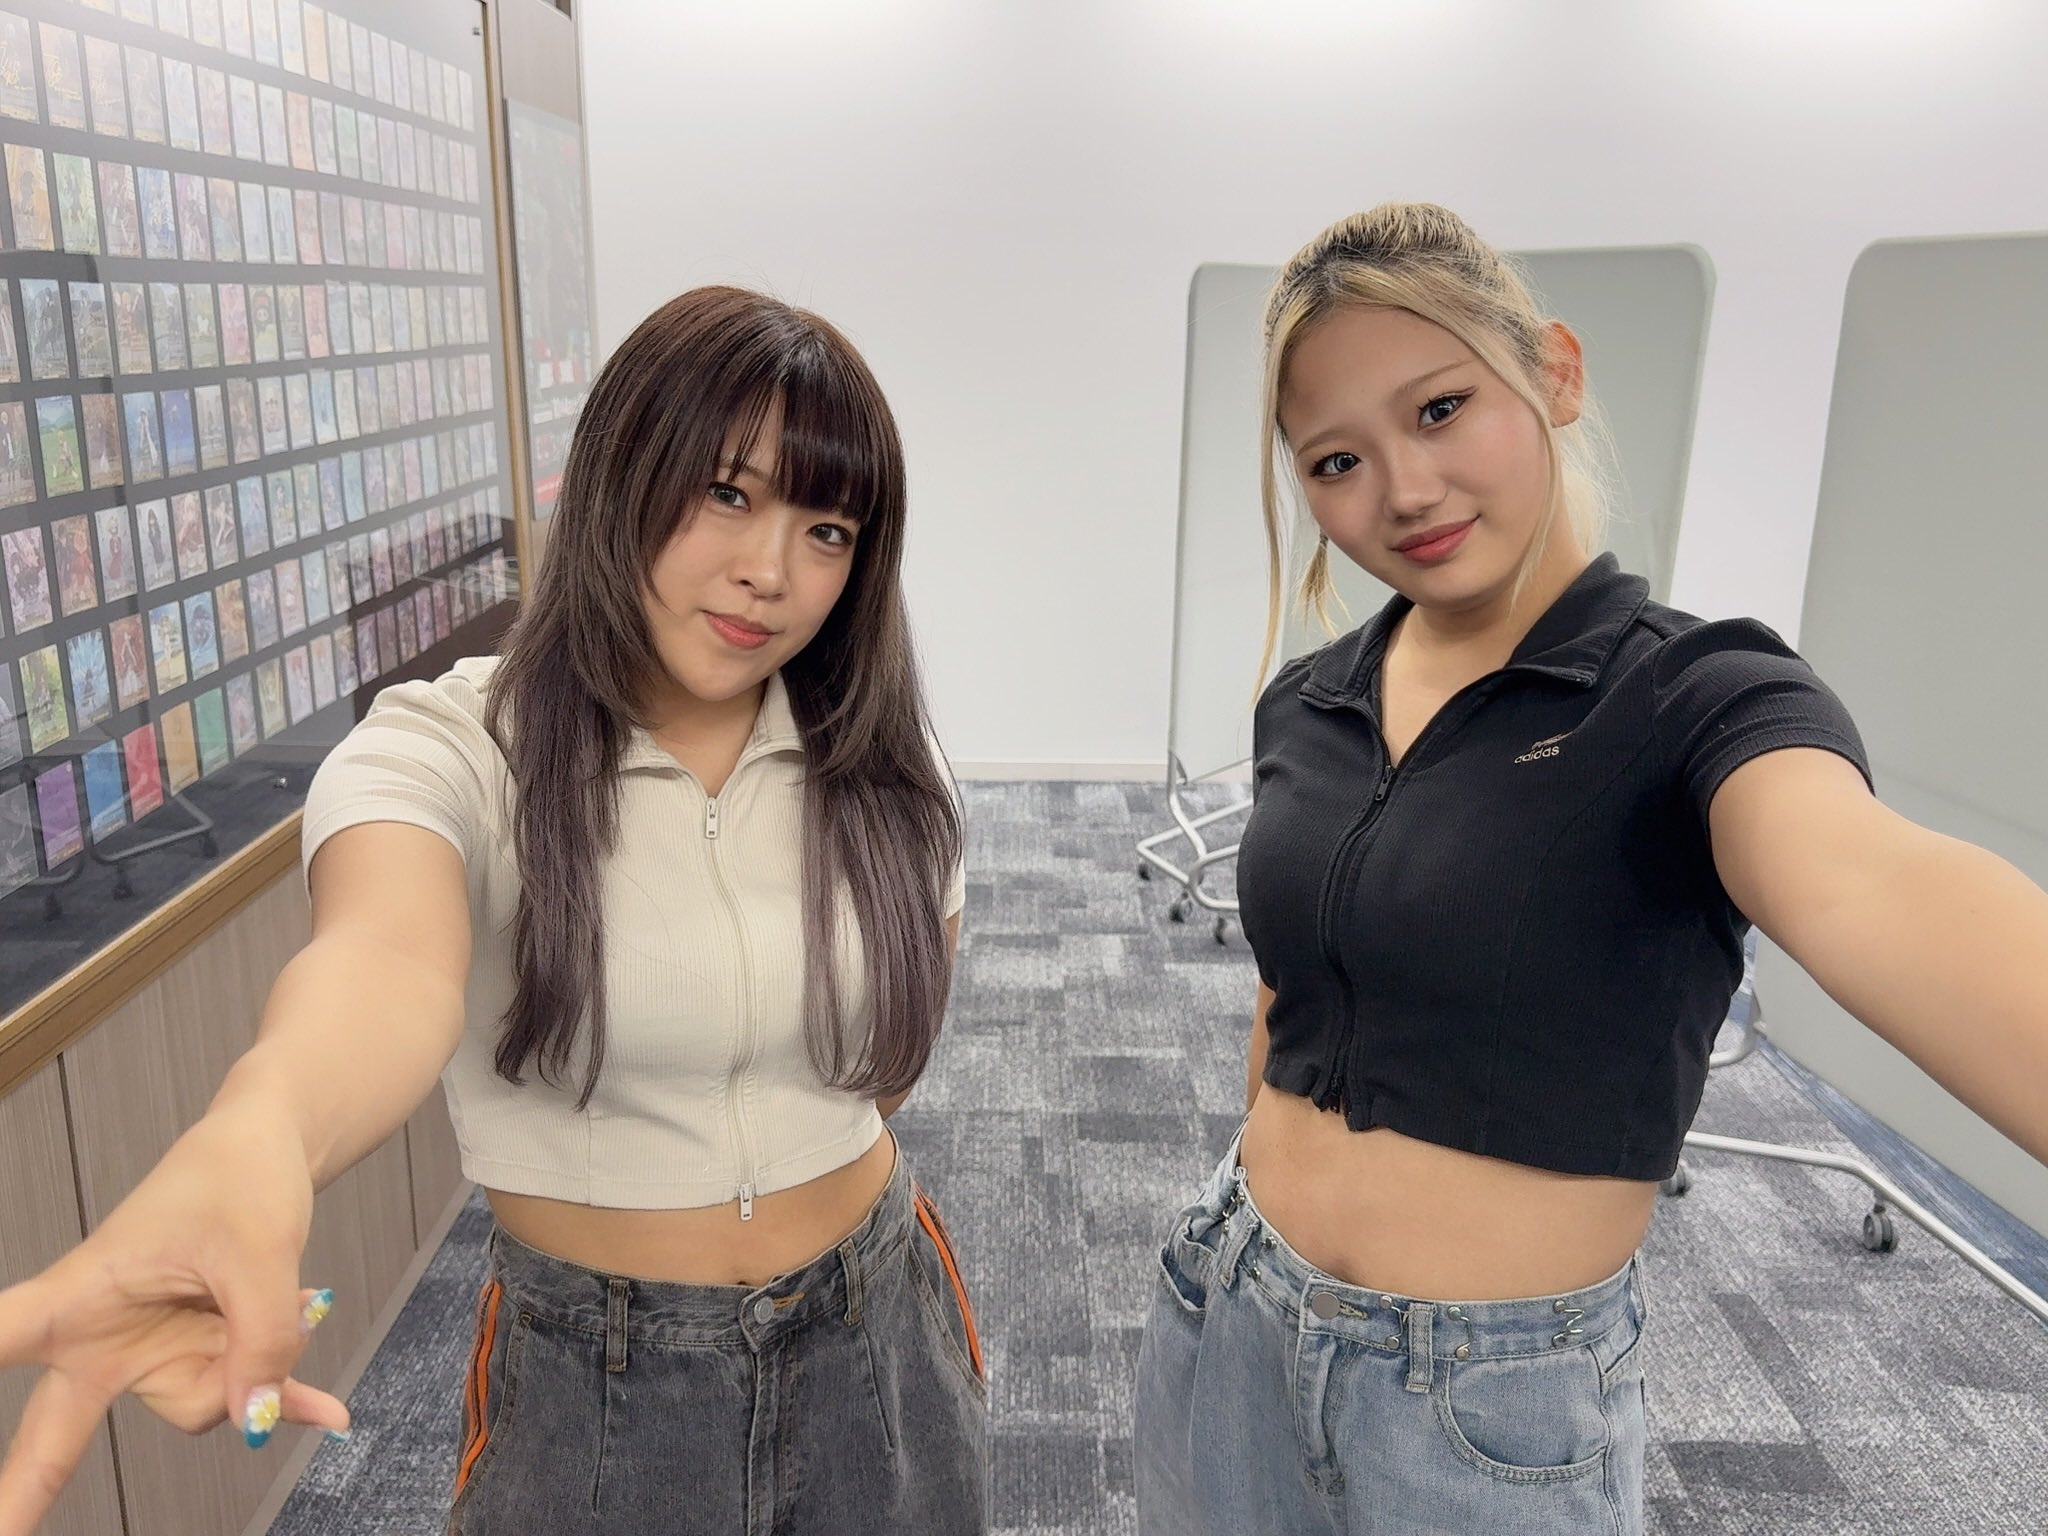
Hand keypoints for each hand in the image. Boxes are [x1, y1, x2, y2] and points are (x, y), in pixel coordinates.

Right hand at [0, 1105, 350, 1534]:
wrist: (266, 1153)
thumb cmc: (235, 1179)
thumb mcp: (258, 1250)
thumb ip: (259, 1337)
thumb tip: (256, 1420)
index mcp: (79, 1295)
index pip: (4, 1336)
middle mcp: (100, 1338)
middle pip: (52, 1428)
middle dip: (20, 1495)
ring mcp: (148, 1356)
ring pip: (202, 1401)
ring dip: (253, 1359)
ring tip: (269, 1287)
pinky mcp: (195, 1358)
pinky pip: (238, 1397)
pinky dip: (284, 1399)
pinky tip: (325, 1410)